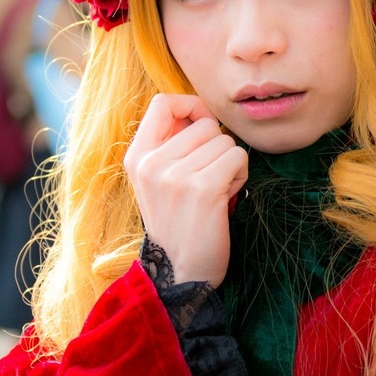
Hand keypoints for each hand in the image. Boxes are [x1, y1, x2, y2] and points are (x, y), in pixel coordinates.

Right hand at [124, 94, 248, 286]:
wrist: (181, 272)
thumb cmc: (178, 223)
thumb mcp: (157, 181)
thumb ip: (170, 145)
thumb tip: (201, 111)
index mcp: (136, 157)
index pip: (161, 103)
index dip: (190, 107)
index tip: (201, 125)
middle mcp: (151, 163)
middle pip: (204, 124)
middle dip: (216, 148)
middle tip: (208, 178)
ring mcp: (175, 175)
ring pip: (224, 141)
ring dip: (229, 165)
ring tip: (215, 192)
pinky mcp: (203, 188)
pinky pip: (237, 158)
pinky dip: (239, 176)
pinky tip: (225, 197)